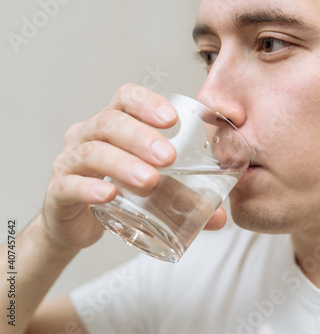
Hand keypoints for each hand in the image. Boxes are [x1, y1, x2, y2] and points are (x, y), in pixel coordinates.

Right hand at [42, 84, 225, 250]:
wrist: (79, 225)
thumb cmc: (119, 195)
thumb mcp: (152, 190)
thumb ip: (183, 197)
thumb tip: (220, 217)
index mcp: (112, 126)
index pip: (125, 98)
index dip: (146, 102)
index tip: (172, 120)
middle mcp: (86, 135)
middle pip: (109, 122)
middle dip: (141, 136)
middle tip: (169, 157)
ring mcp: (69, 162)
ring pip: (91, 152)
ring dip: (123, 164)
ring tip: (150, 181)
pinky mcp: (58, 192)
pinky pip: (69, 184)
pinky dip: (90, 188)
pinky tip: (109, 195)